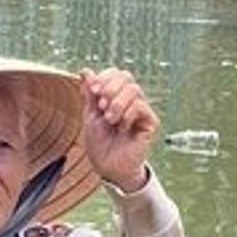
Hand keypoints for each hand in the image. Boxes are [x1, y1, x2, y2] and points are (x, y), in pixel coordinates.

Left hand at [80, 67, 158, 192]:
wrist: (108, 166)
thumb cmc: (100, 144)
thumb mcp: (90, 114)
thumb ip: (89, 93)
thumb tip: (85, 70)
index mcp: (116, 96)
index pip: (116, 73)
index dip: (104, 77)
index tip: (93, 91)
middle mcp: (130, 101)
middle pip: (126, 77)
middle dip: (110, 88)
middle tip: (101, 106)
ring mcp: (141, 111)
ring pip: (134, 90)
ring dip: (117, 103)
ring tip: (110, 120)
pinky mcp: (150, 122)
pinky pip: (140, 107)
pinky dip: (127, 115)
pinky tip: (122, 127)